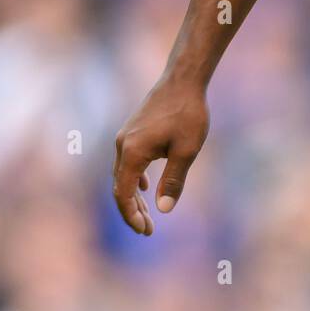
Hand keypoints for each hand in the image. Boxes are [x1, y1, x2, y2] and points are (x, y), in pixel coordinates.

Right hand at [112, 74, 209, 234]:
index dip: (132, 216)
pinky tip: (147, 187)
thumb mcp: (187, 150)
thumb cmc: (188, 113)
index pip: (124, 194)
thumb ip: (173, 180)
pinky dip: (135, 179)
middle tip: (147, 230)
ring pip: (124, 174)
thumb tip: (164, 210)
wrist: (183, 79)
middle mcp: (122, 146)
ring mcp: (125, 137)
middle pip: (121, 187)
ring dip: (134, 196)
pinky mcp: (132, 131)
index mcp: (132, 153)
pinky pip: (128, 162)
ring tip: (147, 214)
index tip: (145, 231)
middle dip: (132, 211)